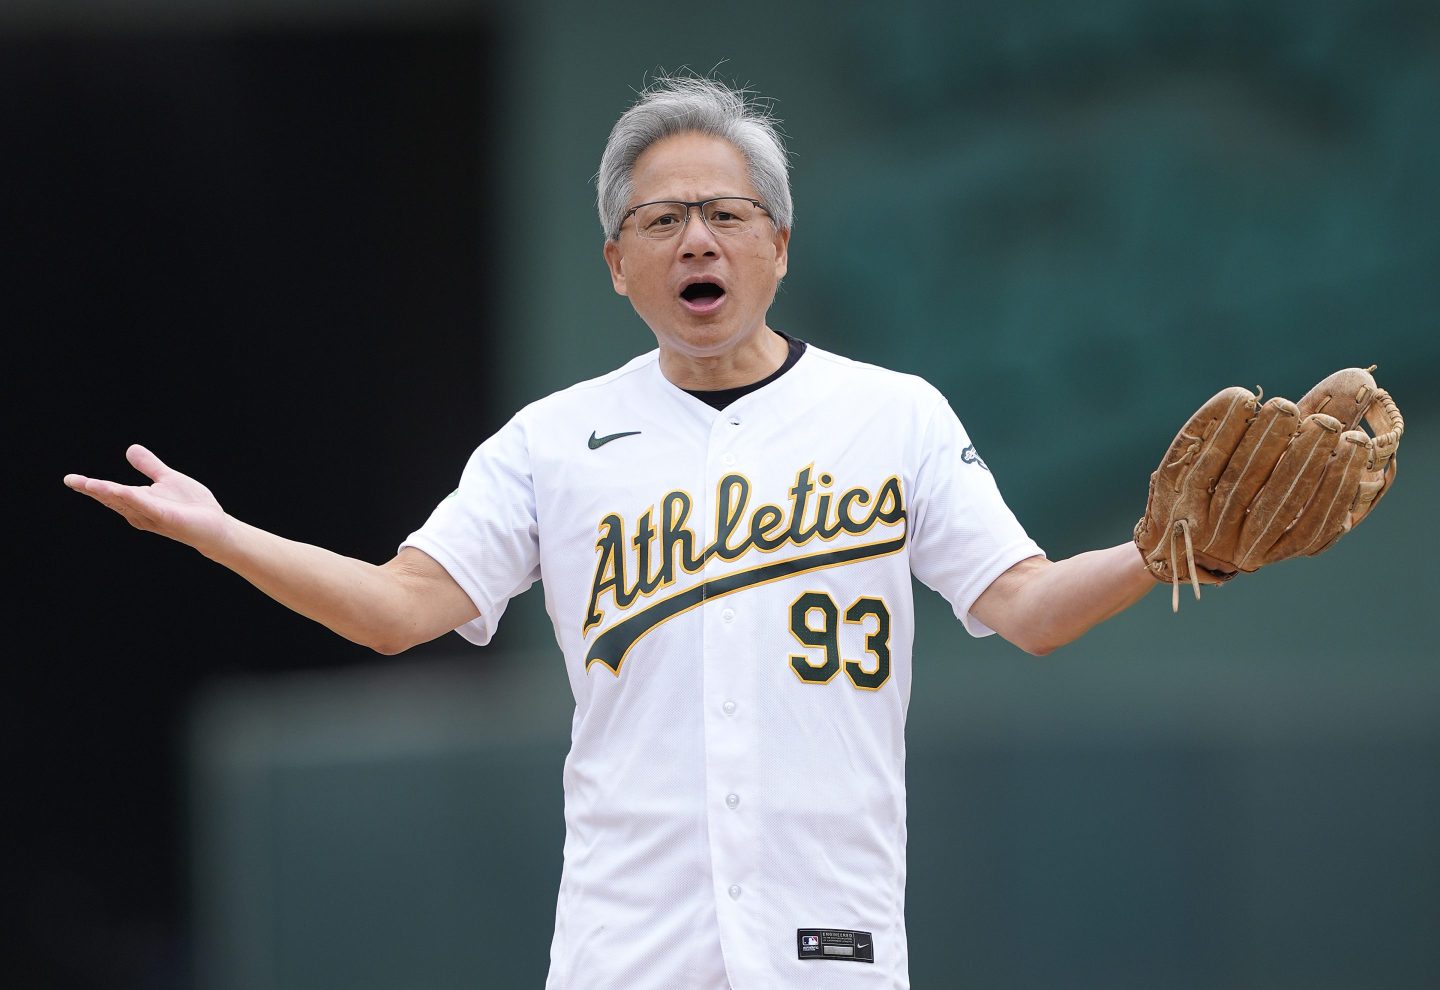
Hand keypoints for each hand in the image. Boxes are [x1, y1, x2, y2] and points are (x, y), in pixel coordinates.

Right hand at [64, 444, 231, 555]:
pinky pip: (147, 507)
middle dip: (92, 490)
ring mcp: (152, 516)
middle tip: (72, 481)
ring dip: (108, 493)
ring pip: (125, 503)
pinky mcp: (167, 518)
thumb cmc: (191, 506)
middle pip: (112, 499)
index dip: (90, 486)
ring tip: (88, 484)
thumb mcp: (167, 479)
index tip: (70, 479)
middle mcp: (139, 511)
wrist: (215, 525)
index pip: (110, 492)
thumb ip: (149, 466)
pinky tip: (121, 490)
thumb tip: (129, 448)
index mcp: (138, 501)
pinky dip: (133, 499)